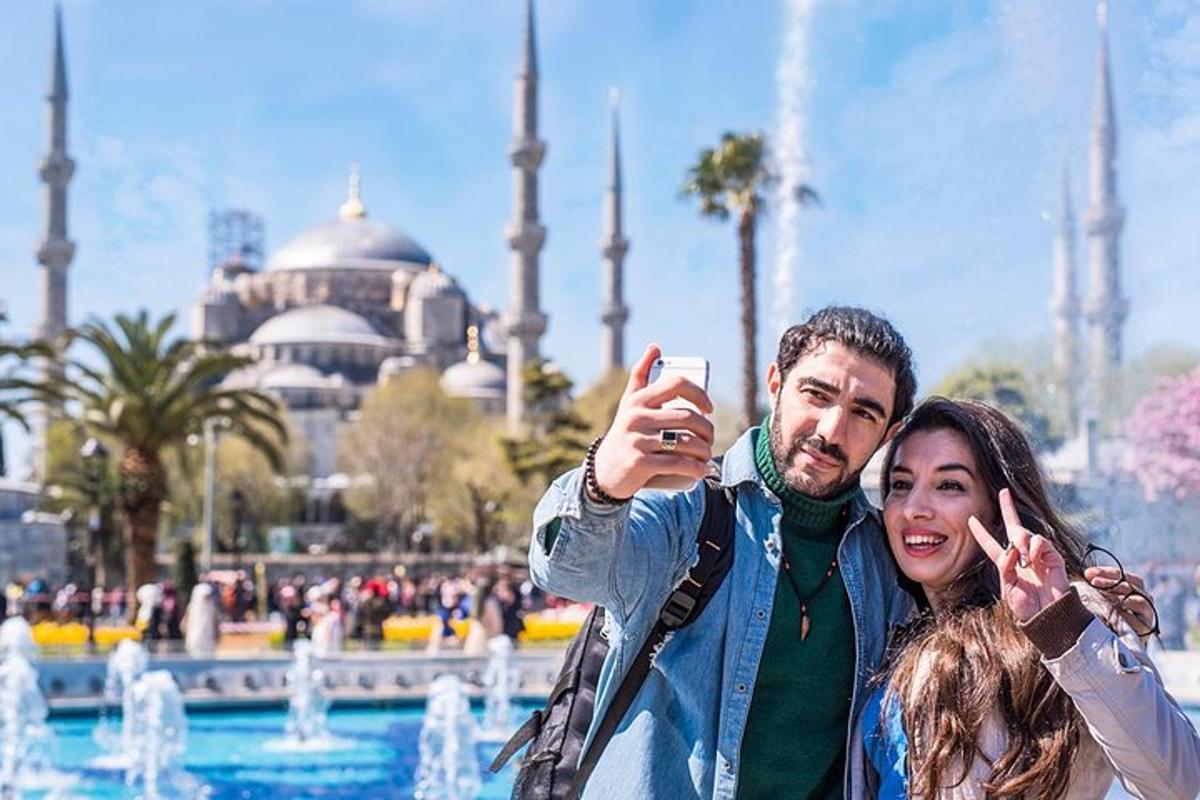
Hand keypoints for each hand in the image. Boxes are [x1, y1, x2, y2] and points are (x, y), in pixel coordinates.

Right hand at [589, 344, 714, 500]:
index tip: (708, 409)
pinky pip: (677, 464)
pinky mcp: (640, 463)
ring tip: (706, 456)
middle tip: (709, 439)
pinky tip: (701, 470)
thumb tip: (655, 347)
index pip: (676, 384)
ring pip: (686, 442)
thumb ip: (641, 376)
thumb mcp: (629, 404)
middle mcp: (636, 417)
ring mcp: (638, 440)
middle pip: (687, 417)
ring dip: (704, 451)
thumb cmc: (624, 434)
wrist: (603, 472)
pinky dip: (695, 469)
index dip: (699, 394)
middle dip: (707, 429)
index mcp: (638, 400)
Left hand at [968, 488, 1070, 622]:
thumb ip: (1005, 567)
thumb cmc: (1027, 607)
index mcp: (1007, 565)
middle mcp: (1022, 556)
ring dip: (1021, 541)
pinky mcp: (1053, 557)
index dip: (981, 533)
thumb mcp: (1007, 588)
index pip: (991, 545)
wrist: (1046, 617)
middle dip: (1008, 508)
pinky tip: (1031, 557)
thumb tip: (1010, 548)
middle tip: (1004, 493)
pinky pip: (1041, 542)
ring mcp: (1038, 555)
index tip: (971, 519)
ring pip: (1025, 534)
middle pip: (1013, 527)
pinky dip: (1033, 547)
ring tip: (1023, 559)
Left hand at [1085, 565, 1156, 640]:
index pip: (1125, 576)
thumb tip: (1080, 574)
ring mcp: (1146, 615)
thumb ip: (1094, 586)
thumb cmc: (1099, 618)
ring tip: (1100, 597)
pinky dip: (1125, 617)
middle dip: (1111, 581)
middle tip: (1093, 582)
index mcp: (1131, 590)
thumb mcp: (1095, 599)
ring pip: (1139, 600)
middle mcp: (1142, 600)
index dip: (1107, 572)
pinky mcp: (1146, 630)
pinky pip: (1140, 620)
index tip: (1087, 573)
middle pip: (1133, 585)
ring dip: (1119, 597)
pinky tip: (1110, 615)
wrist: (1108, 647)